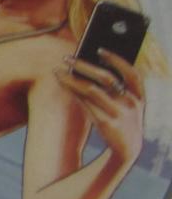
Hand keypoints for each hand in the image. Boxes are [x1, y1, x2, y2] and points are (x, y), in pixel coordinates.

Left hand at [58, 50, 145, 166]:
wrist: (127, 149)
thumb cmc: (124, 120)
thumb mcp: (127, 105)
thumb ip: (116, 89)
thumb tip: (89, 67)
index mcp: (140, 96)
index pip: (132, 73)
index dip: (117, 60)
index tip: (99, 50)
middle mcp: (132, 103)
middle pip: (106, 78)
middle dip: (85, 66)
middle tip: (67, 58)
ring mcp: (119, 113)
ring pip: (91, 89)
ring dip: (72, 78)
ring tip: (58, 71)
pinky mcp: (106, 123)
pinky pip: (85, 102)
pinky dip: (73, 90)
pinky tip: (63, 84)